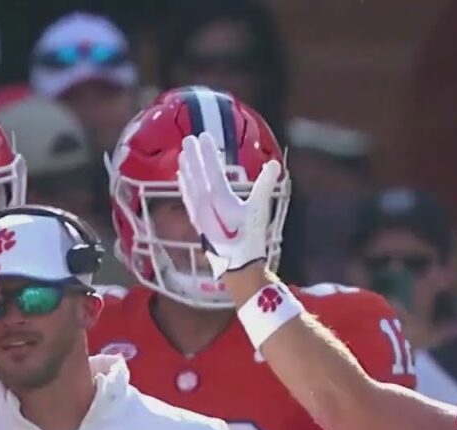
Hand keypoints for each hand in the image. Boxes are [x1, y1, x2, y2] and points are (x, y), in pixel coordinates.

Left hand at [177, 131, 280, 278]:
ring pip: (189, 186)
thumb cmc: (251, 238)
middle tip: (188, 138)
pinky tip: (181, 180)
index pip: (211, 169)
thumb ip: (265, 186)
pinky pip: (187, 198)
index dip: (208, 152)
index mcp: (220, 199)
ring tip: (181, 154)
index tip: (204, 135)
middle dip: (193, 156)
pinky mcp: (197, 222)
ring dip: (186, 169)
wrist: (237, 266)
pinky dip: (183, 186)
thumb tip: (274, 164)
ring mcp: (199, 214)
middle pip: (196, 174)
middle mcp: (205, 204)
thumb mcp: (261, 211)